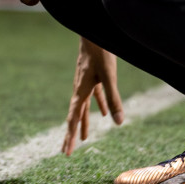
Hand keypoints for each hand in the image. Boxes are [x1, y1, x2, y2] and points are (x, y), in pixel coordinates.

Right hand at [62, 38, 123, 155]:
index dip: (70, 135)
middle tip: (66, 151)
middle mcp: (79, 89)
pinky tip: (105, 113)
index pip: (73, 118)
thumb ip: (114, 99)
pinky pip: (92, 96)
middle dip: (72, 134)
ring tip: (84, 138)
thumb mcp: (109, 76)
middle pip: (74, 116)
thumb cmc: (100, 52)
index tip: (66, 151)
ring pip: (83, 108)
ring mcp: (84, 83)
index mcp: (80, 91)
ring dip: (84, 123)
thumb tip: (119, 123)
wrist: (93, 32)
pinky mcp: (92, 77)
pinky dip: (98, 106)